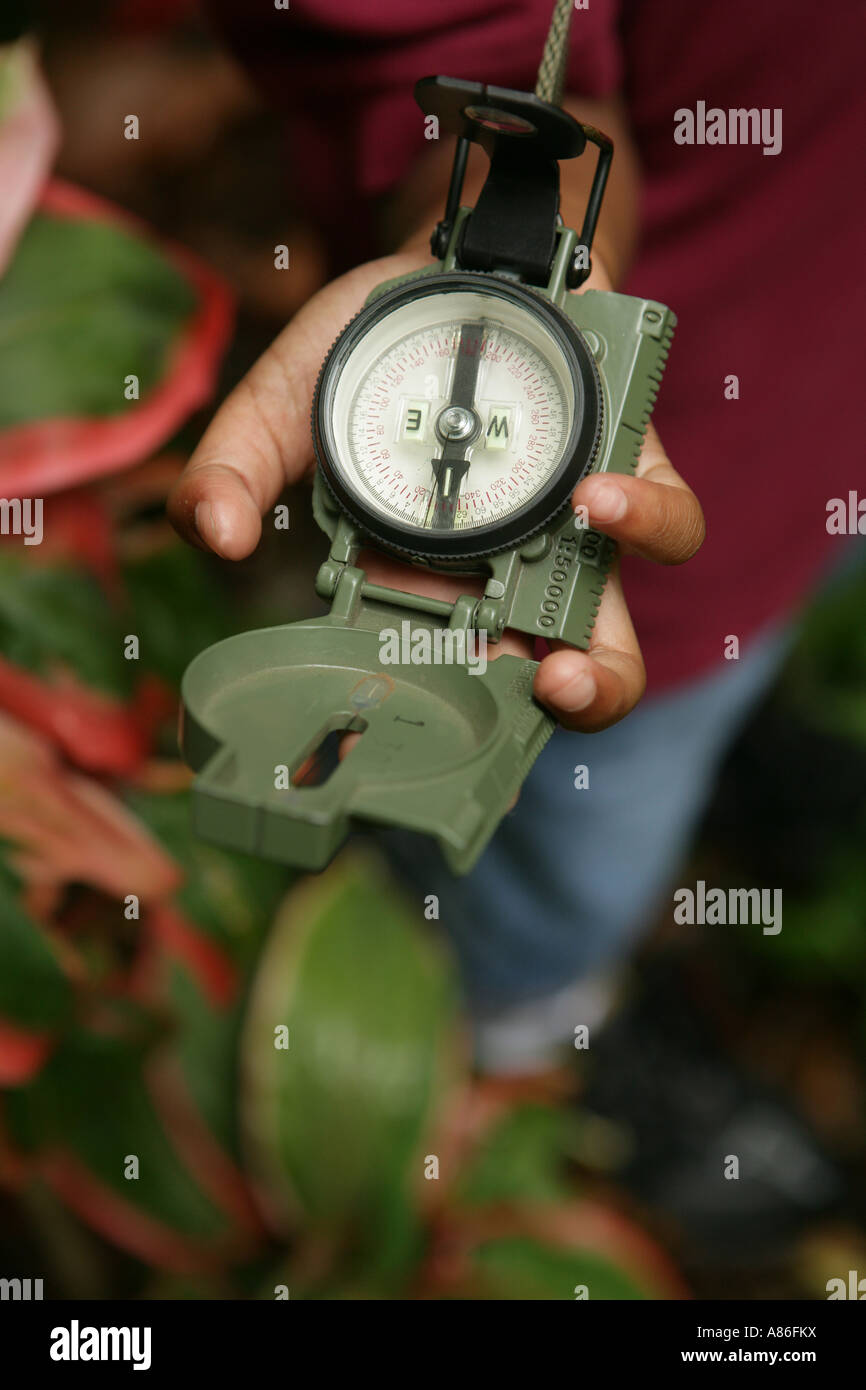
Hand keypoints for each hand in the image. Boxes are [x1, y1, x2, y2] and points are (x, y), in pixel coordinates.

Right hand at [168, 249, 703, 731]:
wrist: (459, 266)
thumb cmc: (374, 349)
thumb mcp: (288, 400)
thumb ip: (239, 465)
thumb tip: (213, 531)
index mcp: (421, 588)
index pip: (437, 687)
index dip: (440, 734)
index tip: (420, 757)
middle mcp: (503, 580)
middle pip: (543, 687)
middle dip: (537, 730)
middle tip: (516, 722)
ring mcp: (571, 539)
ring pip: (614, 639)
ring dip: (599, 676)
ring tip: (559, 667)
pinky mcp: (633, 476)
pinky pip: (666, 523)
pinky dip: (639, 525)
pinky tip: (596, 500)